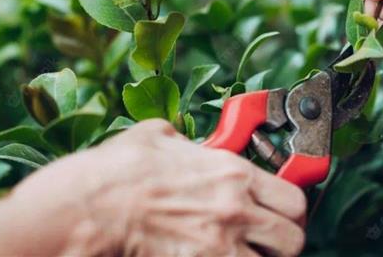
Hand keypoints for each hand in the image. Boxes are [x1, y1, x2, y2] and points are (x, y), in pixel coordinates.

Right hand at [0, 120, 305, 256]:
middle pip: (293, 239)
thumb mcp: (160, 136)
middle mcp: (236, 209)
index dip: (292, 210)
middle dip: (283, 241)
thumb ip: (187, 141)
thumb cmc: (121, 169)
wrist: (89, 205)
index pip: (293, 198)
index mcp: (233, 173)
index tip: (283, 213)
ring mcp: (220, 244)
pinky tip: (214, 256)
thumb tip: (188, 143)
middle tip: (267, 240)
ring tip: (241, 251)